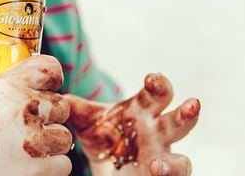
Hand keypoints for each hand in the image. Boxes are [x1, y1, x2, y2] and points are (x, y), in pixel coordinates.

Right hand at [0, 55, 73, 175]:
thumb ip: (11, 85)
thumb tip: (39, 76)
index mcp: (7, 87)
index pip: (49, 69)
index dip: (52, 81)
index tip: (47, 90)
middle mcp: (23, 109)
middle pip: (61, 106)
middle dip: (48, 119)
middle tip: (24, 132)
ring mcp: (34, 140)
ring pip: (63, 137)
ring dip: (49, 146)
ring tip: (20, 152)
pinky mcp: (42, 169)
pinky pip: (63, 164)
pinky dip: (48, 169)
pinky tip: (23, 168)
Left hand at [64, 73, 199, 175]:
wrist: (105, 168)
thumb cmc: (104, 138)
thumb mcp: (86, 121)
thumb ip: (73, 107)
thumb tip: (52, 94)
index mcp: (143, 111)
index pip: (157, 93)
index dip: (159, 84)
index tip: (151, 79)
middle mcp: (158, 133)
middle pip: (179, 120)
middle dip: (187, 113)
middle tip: (192, 104)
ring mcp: (163, 158)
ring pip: (182, 160)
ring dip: (176, 163)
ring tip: (157, 165)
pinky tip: (154, 174)